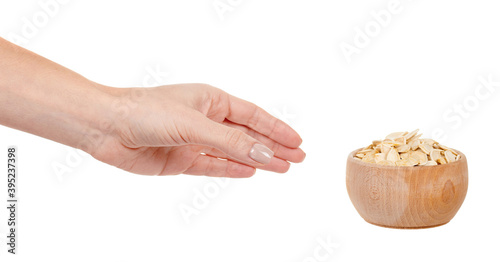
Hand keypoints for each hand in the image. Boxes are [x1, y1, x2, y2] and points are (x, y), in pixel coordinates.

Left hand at [90, 84, 305, 176]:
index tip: (297, 141)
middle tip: (297, 158)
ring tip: (282, 167)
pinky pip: (214, 166)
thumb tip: (265, 155)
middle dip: (272, 146)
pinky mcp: (181, 160)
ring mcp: (194, 141)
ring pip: (234, 152)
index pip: (252, 115)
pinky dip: (232, 169)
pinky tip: (251, 172)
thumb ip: (231, 142)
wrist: (108, 127)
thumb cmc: (146, 111)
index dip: (276, 128)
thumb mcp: (195, 124)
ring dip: (257, 160)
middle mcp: (205, 120)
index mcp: (210, 100)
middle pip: (247, 135)